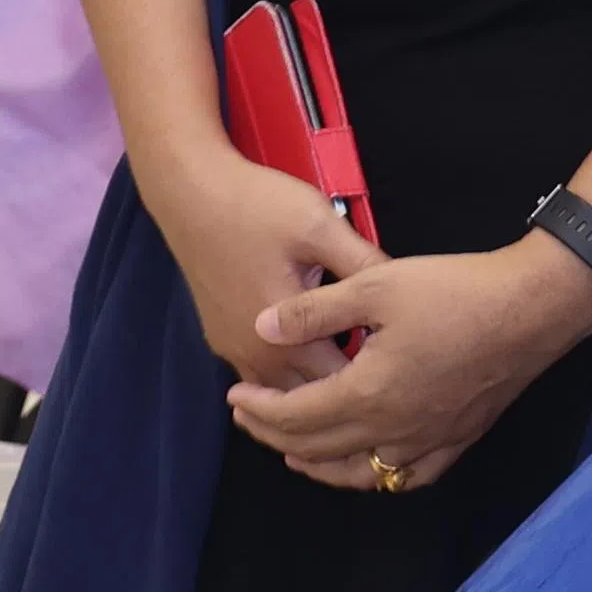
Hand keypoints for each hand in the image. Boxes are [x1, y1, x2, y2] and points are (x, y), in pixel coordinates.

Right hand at [145, 144, 385, 394]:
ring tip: (350, 364)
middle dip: (346, 388)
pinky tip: (311, 348)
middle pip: (310, 398)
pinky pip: (259, 374)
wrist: (190, 193)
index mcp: (285, 337)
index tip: (397, 359)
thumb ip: (362, 262)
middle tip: (382, 368)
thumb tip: (401, 289)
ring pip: (282, 392)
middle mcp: (256, 356)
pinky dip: (286, 373)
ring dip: (314, 384)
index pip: (340, 384)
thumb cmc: (255, 206)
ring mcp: (234, 350)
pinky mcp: (221, 338)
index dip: (373, 374)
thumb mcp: (321, 227)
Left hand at [230, 235, 591, 492]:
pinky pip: (406, 476)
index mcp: (367, 393)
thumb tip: (261, 328)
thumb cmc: (456, 291)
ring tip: (292, 451)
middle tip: (249, 417)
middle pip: (319, 448)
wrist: (532, 307)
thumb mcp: (378, 284)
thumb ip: (316, 310)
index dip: (259, 409)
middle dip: (275, 435)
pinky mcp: (456, 439)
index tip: (235, 396)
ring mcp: (427, 441)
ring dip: (317, 464)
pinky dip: (375, 474)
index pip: (295, 416)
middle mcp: (392, 430)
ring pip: (358, 472)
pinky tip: (369, 462)